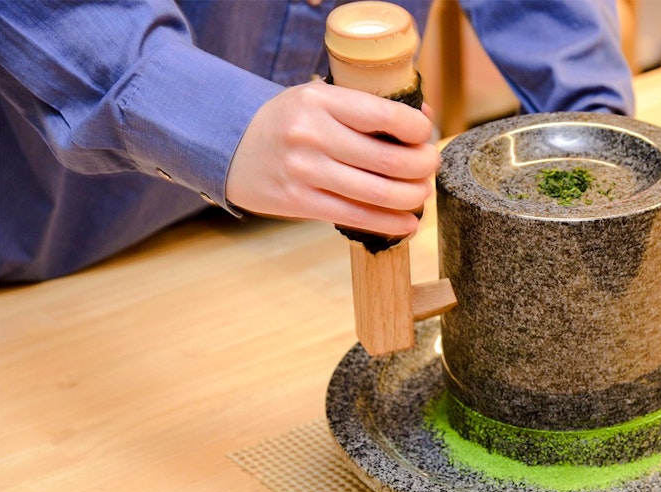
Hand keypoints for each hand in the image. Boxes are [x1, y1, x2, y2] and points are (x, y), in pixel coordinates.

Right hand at [225, 80, 438, 237]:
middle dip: (423, 167)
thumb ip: (367, 106)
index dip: (418, 130)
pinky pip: (356, 217)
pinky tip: (407, 222)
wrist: (231, 148)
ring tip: (421, 193)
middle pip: (390, 159)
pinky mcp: (298, 202)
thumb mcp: (320, 99)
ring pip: (378, 192)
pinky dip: (390, 222)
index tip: (425, 136)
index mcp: (321, 100)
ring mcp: (304, 171)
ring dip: (412, 197)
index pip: (387, 115)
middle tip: (429, 167)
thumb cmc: (290, 122)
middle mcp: (312, 134)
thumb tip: (424, 115)